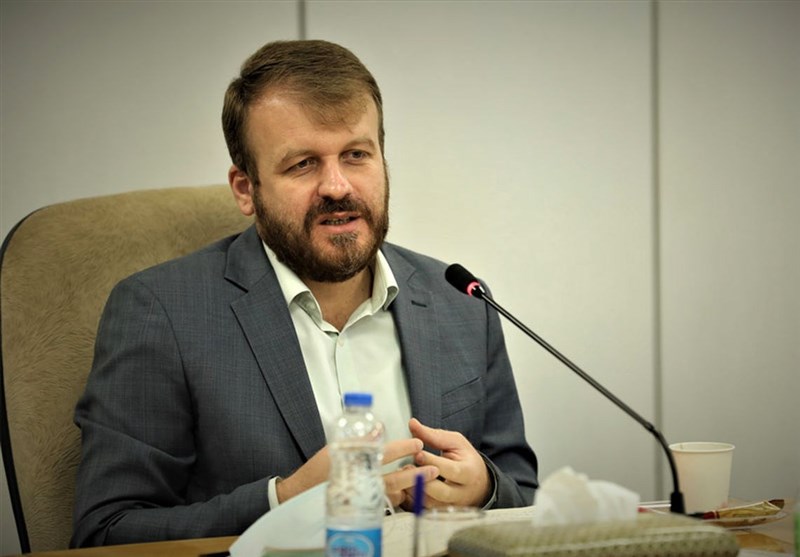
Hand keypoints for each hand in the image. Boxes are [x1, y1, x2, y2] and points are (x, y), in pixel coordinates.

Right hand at [277, 438, 438, 505]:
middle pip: (395, 479)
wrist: (302, 495)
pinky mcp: (363, 507)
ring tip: (423, 479)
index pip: (385, 453)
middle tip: (432, 467)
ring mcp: (363, 498)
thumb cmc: (317, 470)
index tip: (417, 443)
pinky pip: (385, 503)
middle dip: (417, 473)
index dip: (403, 448)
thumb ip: (360, 439)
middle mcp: (361, 483)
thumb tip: (379, 429)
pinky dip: (398, 496)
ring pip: (393, 494)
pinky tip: (406, 491)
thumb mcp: (336, 448)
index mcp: (355, 464)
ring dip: (409, 486)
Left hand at [408, 417, 490, 507]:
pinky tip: (404, 486)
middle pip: (441, 492)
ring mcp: (451, 506)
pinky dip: (411, 499)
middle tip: (407, 468)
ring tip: (403, 475)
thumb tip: (413, 423)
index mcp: (469, 472)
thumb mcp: (455, 443)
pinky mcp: (440, 512)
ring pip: (431, 504)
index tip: (417, 453)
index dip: (432, 461)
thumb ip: (434, 435)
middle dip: (422, 479)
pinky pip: (423, 510)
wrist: (478, 484)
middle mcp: (462, 492)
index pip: (451, 469)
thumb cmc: (465, 460)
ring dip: (413, 490)